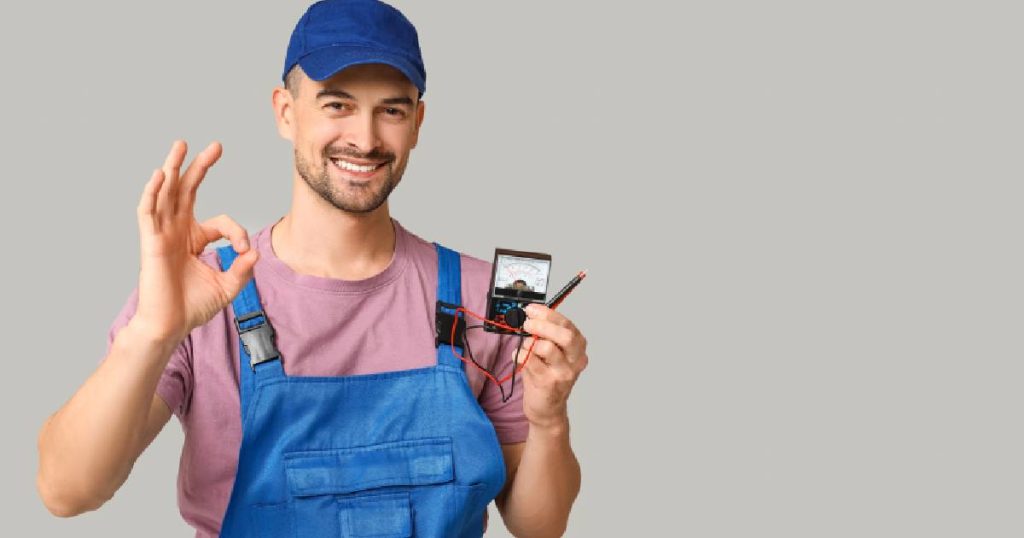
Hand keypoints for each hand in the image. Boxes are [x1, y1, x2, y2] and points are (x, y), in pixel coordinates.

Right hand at [132, 140, 257, 342]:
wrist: (169, 326)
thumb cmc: (192, 307)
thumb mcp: (228, 286)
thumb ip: (242, 269)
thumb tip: (256, 252)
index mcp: (194, 239)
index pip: (221, 222)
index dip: (237, 232)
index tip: (244, 250)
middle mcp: (177, 232)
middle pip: (187, 191)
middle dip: (200, 167)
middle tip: (214, 145)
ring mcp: (162, 235)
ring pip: (166, 194)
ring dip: (173, 168)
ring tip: (180, 145)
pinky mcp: (151, 243)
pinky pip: (148, 212)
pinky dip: (153, 193)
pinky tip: (161, 175)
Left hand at [517, 304, 588, 430]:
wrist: (547, 410)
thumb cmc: (547, 377)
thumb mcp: (552, 354)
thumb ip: (546, 335)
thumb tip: (531, 315)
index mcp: (578, 349)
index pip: (567, 325)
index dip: (548, 314)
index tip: (532, 309)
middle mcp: (575, 361)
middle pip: (565, 335)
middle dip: (542, 325)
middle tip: (527, 323)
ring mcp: (563, 373)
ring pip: (547, 347)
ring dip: (530, 343)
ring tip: (525, 347)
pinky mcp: (548, 383)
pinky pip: (530, 361)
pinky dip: (520, 355)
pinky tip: (519, 357)